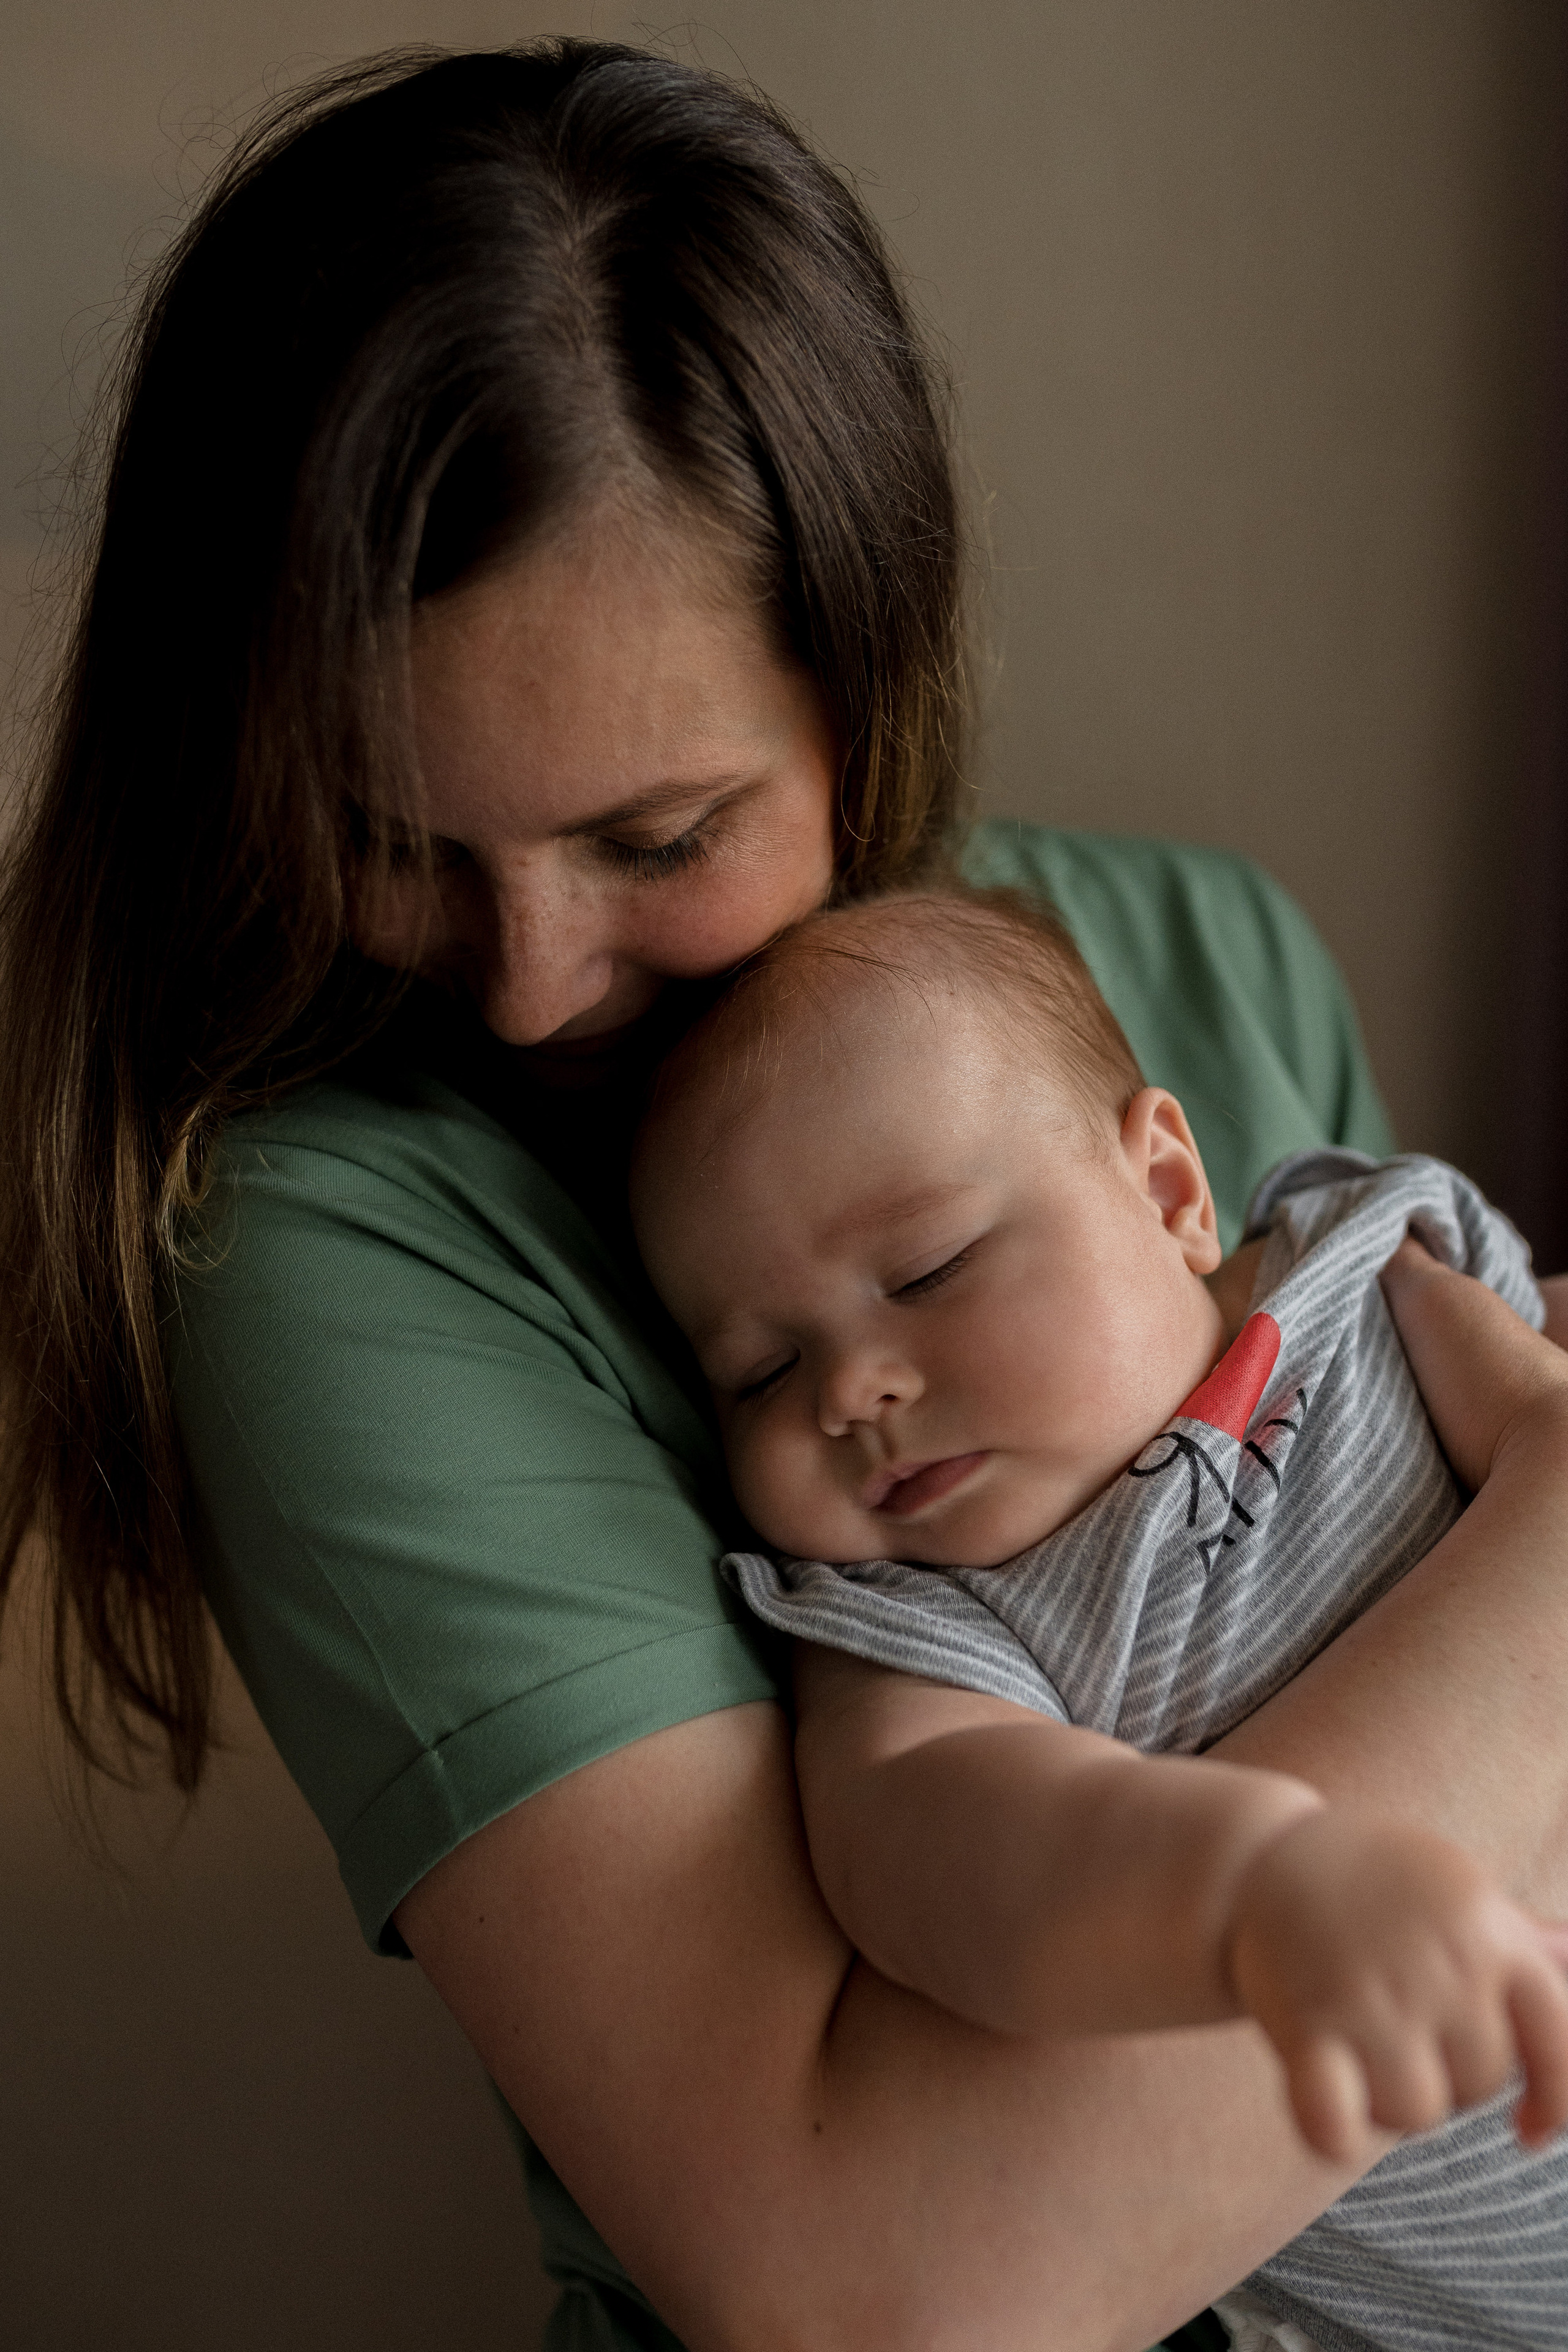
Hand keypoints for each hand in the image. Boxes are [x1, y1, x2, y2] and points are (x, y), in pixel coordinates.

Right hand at [1225, 1809, 1567, 2163]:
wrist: (1262, 1858)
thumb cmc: (1375, 1881)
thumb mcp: (1461, 1890)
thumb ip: (1527, 1939)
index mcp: (1489, 1930)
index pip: (1558, 2040)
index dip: (1555, 2098)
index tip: (1530, 2129)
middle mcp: (1442, 1965)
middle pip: (1480, 2083)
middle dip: (1446, 2073)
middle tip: (1397, 2022)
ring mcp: (1375, 1995)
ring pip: (1416, 2110)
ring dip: (1389, 2097)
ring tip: (1358, 2041)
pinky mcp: (1309, 2024)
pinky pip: (1336, 2117)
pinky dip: (1334, 2130)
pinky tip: (1332, 2111)